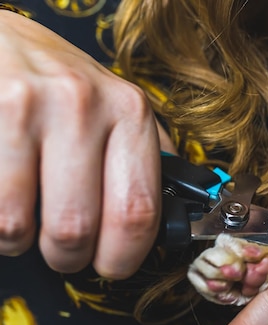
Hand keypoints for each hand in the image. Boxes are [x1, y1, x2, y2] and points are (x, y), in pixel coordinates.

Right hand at [0, 12, 167, 277]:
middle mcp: (83, 105)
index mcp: (130, 113)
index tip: (113, 265)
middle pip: (76, 228)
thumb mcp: (121, 112)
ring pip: (19, 225)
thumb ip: (148, 162)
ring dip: (20, 240)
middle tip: (65, 251)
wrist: (7, 41)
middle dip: (68, 258)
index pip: (138, 212)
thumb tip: (176, 220)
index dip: (123, 256)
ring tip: (26, 221)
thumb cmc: (68, 89)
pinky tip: (6, 199)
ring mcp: (27, 106)